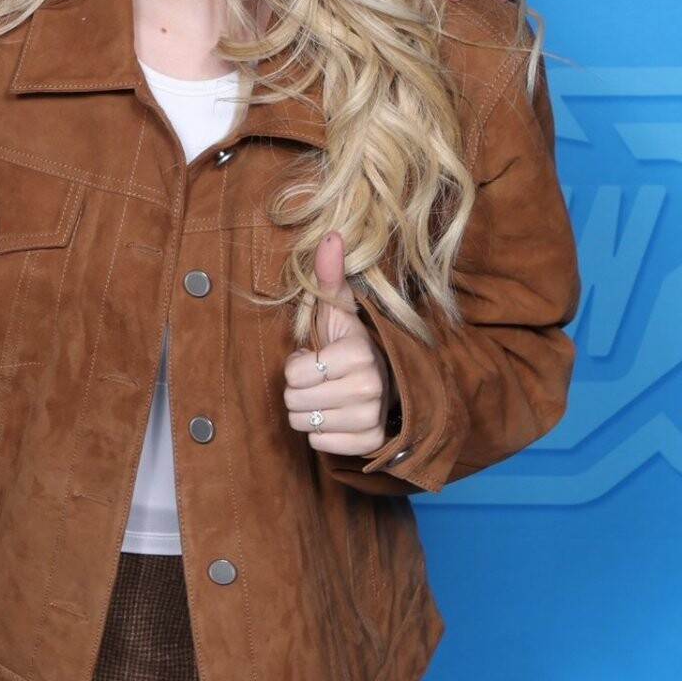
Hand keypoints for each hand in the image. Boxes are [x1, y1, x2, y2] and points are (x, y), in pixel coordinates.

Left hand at [283, 233, 395, 456]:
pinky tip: (337, 417)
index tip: (318, 358)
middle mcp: (369, 388)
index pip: (293, 372)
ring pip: (303, 424)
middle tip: (321, 380)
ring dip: (308, 412)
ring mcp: (371, 419)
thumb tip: (332, 236)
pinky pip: (319, 444)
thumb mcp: (337, 311)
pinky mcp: (369, 445)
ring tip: (328, 397)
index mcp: (358, 354)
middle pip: (294, 401)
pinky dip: (322, 434)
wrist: (388, 384)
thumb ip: (329, 277)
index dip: (297, 366)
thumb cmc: (350, 346)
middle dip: (299, 391)